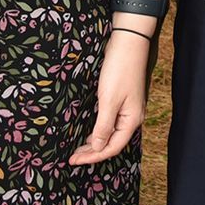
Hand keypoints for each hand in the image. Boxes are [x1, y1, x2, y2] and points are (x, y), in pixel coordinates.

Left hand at [70, 30, 148, 164]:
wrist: (128, 43)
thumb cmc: (120, 70)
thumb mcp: (109, 100)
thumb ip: (103, 126)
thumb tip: (97, 147)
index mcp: (131, 120)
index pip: (112, 147)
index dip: (93, 157)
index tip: (74, 160)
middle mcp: (132, 117)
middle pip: (112, 142)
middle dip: (92, 152)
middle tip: (73, 157)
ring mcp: (128, 108)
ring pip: (111, 133)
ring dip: (95, 142)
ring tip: (79, 149)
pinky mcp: (123, 99)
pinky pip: (111, 122)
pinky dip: (99, 130)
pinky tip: (90, 131)